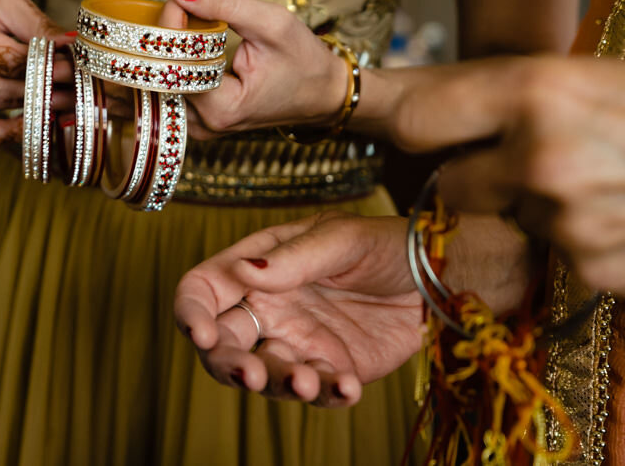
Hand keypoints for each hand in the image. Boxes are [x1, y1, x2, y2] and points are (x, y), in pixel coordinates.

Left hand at [158, 0, 346, 138]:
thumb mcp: (273, 23)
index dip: (170, 25)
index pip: (175, 62)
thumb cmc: (304, 62)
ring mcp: (197, 124)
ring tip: (188, 23)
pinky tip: (184, 42)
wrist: (321, 94)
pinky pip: (169, 85)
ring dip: (166, 47)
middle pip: (160, 74)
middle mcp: (203, 124)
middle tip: (183, 5)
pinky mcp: (195, 118)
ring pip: (159, 80)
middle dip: (165, 34)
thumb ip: (226, 4)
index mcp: (222, 108)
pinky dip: (172, 60)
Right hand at [174, 212, 422, 406]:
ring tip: (307, 383)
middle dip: (227, 364)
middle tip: (250, 373)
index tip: (203, 335)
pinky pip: (317, 391)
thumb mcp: (344, 238)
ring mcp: (299, 341)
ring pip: (265, 374)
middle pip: (223, 344)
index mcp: (258, 266)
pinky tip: (347, 387)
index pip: (204, 290)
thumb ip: (296, 256)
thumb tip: (244, 272)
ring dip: (278, 384)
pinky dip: (326, 395)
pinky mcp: (332, 369)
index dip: (192, 313)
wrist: (442, 275)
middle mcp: (269, 307)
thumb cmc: (386, 243)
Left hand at [394, 56, 624, 294]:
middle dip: (477, 178)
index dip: (418, 131)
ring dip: (537, 210)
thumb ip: (490, 92)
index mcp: (534, 90)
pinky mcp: (593, 266)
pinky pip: (556, 255)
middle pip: (450, 187)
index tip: (426, 134)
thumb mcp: (576, 74)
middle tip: (531, 158)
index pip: (414, 123)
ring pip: (510, 222)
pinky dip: (578, 241)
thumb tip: (381, 97)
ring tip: (597, 178)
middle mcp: (543, 156)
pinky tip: (617, 212)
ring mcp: (569, 218)